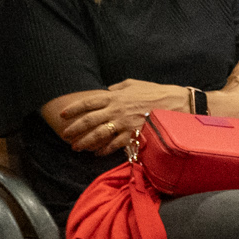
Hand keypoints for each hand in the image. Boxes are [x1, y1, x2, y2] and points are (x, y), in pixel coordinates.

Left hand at [57, 78, 195, 152]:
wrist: (175, 104)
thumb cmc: (155, 92)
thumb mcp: (133, 84)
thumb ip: (117, 87)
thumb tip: (106, 90)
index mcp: (115, 96)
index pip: (88, 102)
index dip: (73, 109)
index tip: (62, 114)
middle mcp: (116, 110)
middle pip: (89, 120)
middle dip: (74, 129)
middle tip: (65, 135)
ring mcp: (124, 124)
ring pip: (98, 135)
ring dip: (85, 142)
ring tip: (76, 147)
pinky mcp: (133, 135)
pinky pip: (114, 145)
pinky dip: (103, 150)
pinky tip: (97, 153)